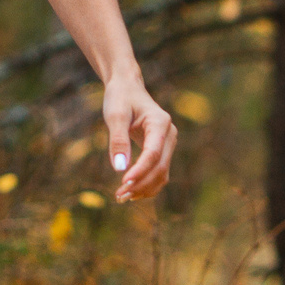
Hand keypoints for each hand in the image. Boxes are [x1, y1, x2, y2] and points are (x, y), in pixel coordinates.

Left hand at [102, 70, 176, 202]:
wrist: (127, 87)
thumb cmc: (120, 98)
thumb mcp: (115, 115)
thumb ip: (118, 140)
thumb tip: (119, 168)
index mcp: (160, 122)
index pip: (153, 153)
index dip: (140, 170)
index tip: (123, 182)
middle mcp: (169, 134)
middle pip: (160, 167)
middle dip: (141, 184)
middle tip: (119, 196)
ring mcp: (168, 143)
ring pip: (162, 173)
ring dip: (144, 188)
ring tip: (122, 197)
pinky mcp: (162, 150)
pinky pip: (159, 172)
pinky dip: (147, 184)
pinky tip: (131, 192)